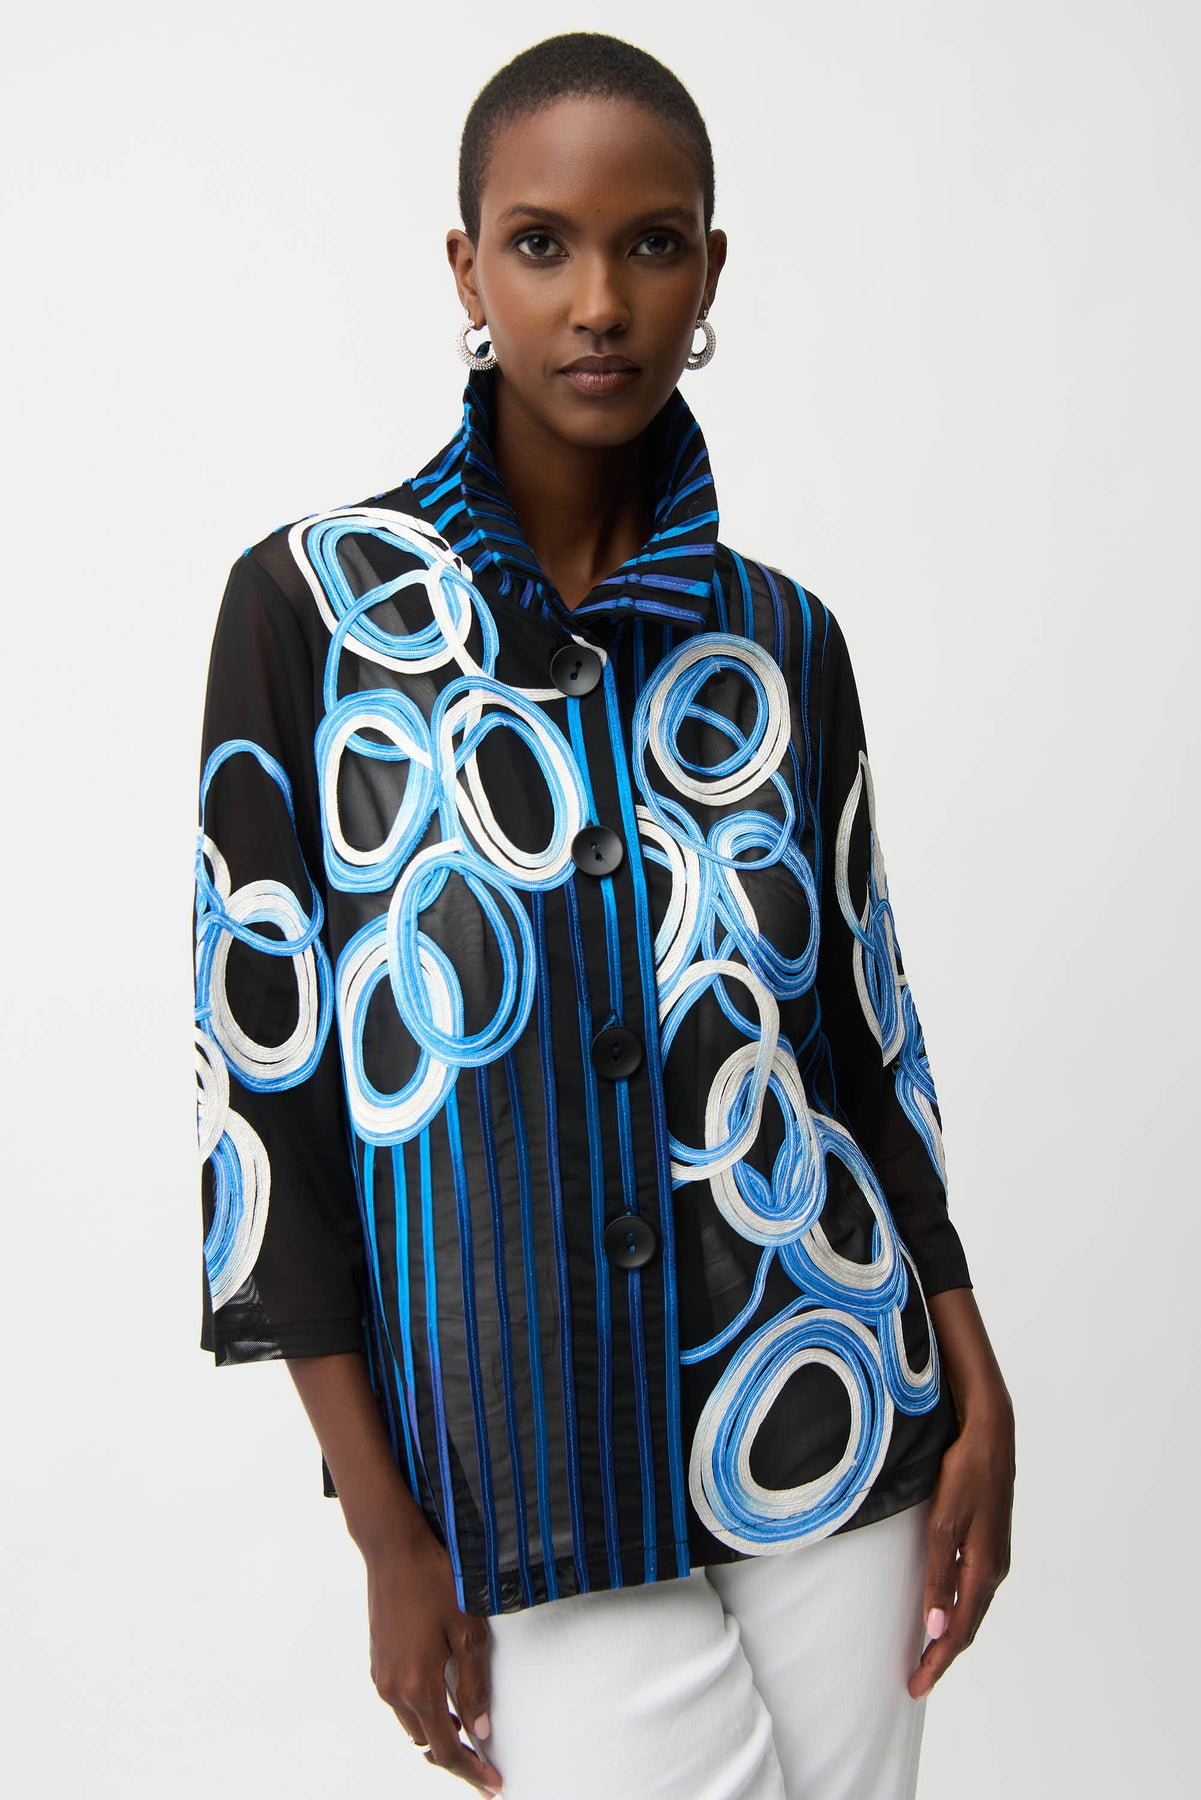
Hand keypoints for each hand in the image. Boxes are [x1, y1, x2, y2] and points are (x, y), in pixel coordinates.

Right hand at [365, 1529, 503, 1794]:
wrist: (393, 1547)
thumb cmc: (435, 1580)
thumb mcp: (467, 1631)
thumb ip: (473, 1686)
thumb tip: (481, 1729)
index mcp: (418, 1685)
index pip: (447, 1749)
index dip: (471, 1771)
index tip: (492, 1784)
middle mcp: (393, 1689)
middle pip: (427, 1743)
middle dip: (455, 1755)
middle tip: (484, 1758)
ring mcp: (381, 1675)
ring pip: (411, 1724)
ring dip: (437, 1732)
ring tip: (466, 1726)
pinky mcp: (377, 1660)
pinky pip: (400, 1702)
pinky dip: (422, 1710)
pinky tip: (441, 1695)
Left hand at [908, 1397, 1014, 1699]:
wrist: (991, 1434)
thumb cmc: (965, 1474)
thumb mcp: (944, 1524)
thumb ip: (939, 1576)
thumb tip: (937, 1628)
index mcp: (983, 1569)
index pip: (959, 1630)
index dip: (937, 1662)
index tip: (915, 1686)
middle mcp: (994, 1568)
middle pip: (968, 1624)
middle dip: (943, 1655)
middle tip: (917, 1680)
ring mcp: (995, 1554)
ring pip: (972, 1607)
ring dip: (952, 1633)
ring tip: (928, 1653)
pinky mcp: (990, 1540)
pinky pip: (974, 1587)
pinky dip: (959, 1608)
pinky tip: (946, 1608)